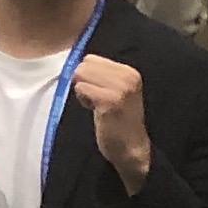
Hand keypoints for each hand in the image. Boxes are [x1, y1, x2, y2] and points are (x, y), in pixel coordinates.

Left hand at [70, 55, 153, 188]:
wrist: (132, 148)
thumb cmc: (118, 120)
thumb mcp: (116, 90)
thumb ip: (102, 75)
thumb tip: (75, 63)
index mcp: (129, 71)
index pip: (90, 59)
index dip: (89, 76)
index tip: (101, 93)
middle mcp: (128, 76)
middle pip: (83, 65)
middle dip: (84, 82)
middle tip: (98, 100)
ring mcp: (120, 88)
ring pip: (80, 74)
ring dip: (83, 91)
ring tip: (98, 105)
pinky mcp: (110, 100)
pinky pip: (81, 88)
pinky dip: (83, 100)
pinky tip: (96, 111)